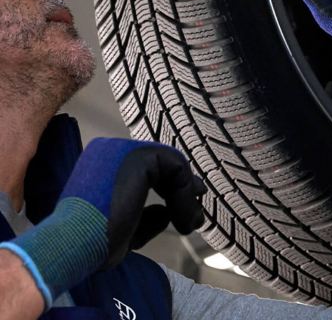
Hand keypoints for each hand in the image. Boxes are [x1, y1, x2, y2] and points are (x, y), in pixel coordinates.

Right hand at [0, 139, 204, 307]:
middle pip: (162, 165)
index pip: (147, 171)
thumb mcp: (123, 228)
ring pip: (173, 166)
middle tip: (196, 215)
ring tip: (191, 223)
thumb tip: (167, 212)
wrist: (73, 244)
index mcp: (102, 166)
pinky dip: (186, 195)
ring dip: (186, 196)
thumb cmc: (91, 243)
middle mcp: (112, 151)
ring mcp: (125, 150)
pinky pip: (177, 169)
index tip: (187, 212)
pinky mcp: (140, 156)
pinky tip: (185, 219)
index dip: (170, 190)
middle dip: (183, 190)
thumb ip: (145, 215)